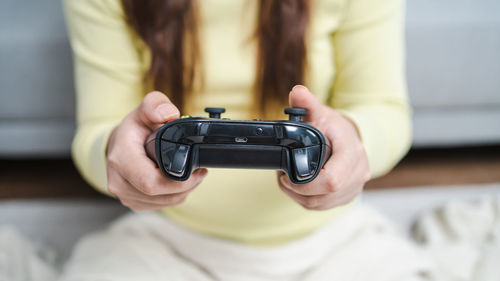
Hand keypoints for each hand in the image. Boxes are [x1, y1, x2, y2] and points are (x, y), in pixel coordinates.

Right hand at [106, 91, 207, 210]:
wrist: (119, 145)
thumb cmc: (134, 129)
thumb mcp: (144, 110)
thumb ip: (155, 105)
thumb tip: (169, 113)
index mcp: (121, 160)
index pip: (151, 183)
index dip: (178, 182)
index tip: (196, 170)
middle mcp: (119, 182)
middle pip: (161, 195)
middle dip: (186, 186)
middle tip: (199, 172)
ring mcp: (126, 195)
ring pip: (164, 202)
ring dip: (182, 192)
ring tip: (190, 175)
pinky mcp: (134, 203)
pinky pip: (161, 205)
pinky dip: (174, 196)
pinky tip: (177, 182)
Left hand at [277, 85, 370, 210]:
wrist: (352, 138)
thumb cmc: (335, 127)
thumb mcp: (321, 112)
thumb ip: (307, 103)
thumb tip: (297, 92)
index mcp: (351, 151)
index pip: (332, 179)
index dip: (306, 184)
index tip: (287, 176)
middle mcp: (358, 171)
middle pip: (324, 195)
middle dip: (298, 190)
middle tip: (283, 178)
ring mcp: (355, 186)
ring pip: (322, 204)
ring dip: (299, 197)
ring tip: (288, 182)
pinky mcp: (348, 195)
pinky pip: (325, 206)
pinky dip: (308, 201)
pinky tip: (299, 189)